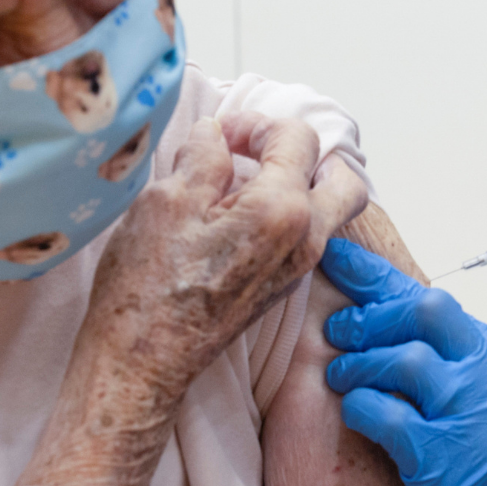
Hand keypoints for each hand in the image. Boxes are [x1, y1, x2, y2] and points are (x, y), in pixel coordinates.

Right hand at [20, 112, 367, 485]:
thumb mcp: (167, 200)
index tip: (221, 136)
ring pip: (329, 208)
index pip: (298, 137)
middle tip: (257, 153)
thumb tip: (216, 134)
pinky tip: (237, 215)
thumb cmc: (149, 286)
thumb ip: (203, 155)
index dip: (256, 124)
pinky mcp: (284, 284)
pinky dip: (287, 213)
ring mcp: (300, 266)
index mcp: (284, 209)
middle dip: (305, 153)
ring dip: (299, 183)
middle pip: (342, 177)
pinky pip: (308, 234)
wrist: (144, 361)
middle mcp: (307, 238)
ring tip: (243, 182)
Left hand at [321, 239, 486, 485]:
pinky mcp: (443, 457)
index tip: (340, 257)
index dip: (380, 277)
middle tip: (340, 329)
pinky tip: (356, 410)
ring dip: (359, 364)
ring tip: (340, 375)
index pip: (438, 302)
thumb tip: (384, 310)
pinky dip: (360, 406)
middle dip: (372, 315)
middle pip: (427, 311)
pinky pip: (387, 414)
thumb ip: (455, 357)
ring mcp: (472, 415)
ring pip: (404, 359)